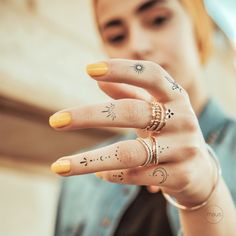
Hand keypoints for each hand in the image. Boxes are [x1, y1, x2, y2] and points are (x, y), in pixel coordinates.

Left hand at [49, 59, 214, 206]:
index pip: (151, 75)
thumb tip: (97, 80)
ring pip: (130, 152)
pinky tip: (100, 175)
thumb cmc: (170, 133)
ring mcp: (182, 149)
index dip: (122, 69)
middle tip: (55, 121)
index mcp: (175, 98)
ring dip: (90, 160)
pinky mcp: (178, 176)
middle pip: (132, 112)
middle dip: (90, 116)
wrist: (199, 173)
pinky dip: (112, 175)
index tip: (88, 69)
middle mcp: (182, 120)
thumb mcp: (155, 110)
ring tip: (59, 166)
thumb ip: (129, 94)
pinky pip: (136, 175)